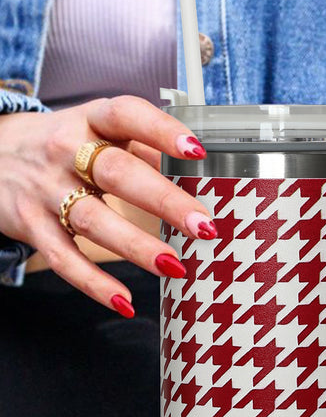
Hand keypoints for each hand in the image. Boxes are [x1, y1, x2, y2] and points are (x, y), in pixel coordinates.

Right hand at [0, 95, 215, 315]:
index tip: (197, 152)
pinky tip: (125, 302)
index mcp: (90, 119)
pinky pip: (64, 259)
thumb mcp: (95, 131)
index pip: (126, 115)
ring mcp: (46, 190)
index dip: (161, 131)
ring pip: (93, 220)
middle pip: (118, 174)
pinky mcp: (32, 225)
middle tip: (203, 226)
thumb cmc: (62, 146)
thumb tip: (194, 174)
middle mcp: (65, 151)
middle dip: (163, 201)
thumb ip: (141, 148)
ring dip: (136, 246)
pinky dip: (94, 284)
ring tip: (175, 267)